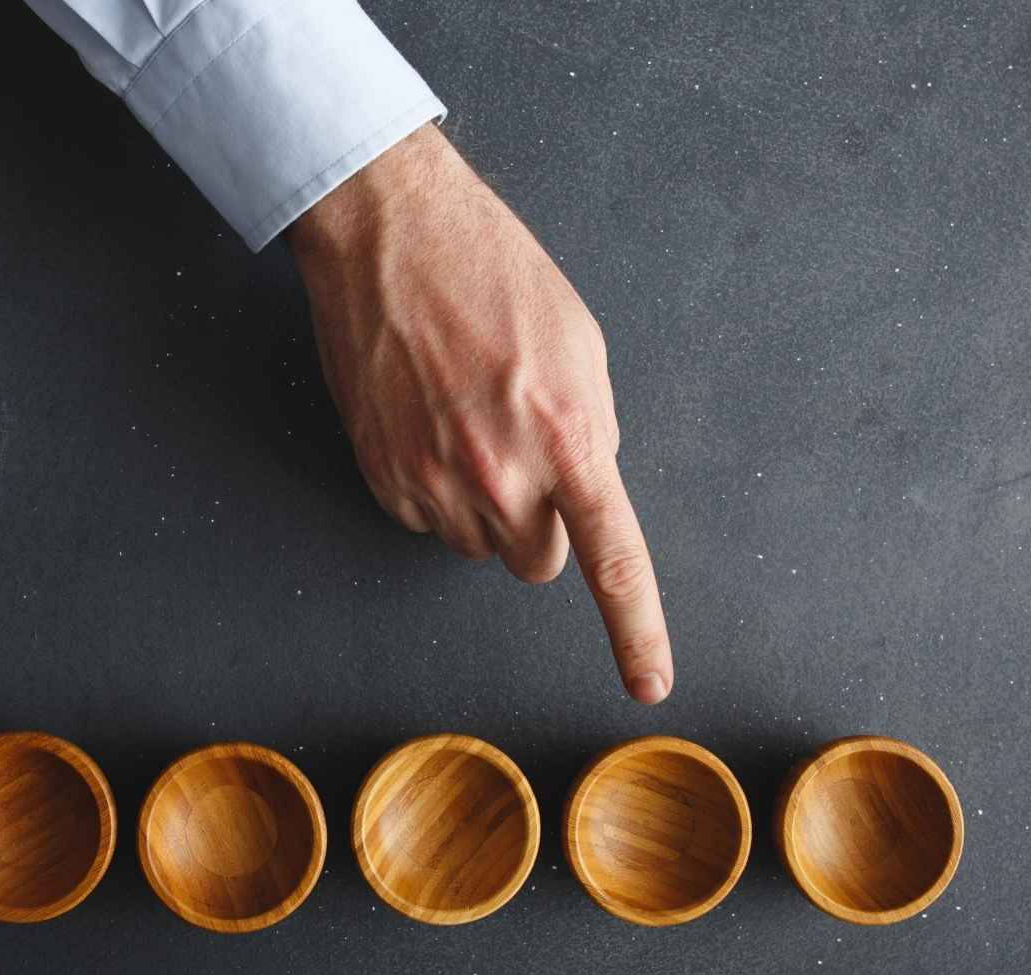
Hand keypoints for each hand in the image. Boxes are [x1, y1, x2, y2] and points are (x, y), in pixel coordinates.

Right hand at [287, 124, 673, 703]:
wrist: (390, 234)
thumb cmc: (491, 271)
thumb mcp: (579, 344)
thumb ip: (590, 429)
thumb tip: (582, 487)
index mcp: (567, 435)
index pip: (611, 559)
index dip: (636, 630)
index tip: (648, 684)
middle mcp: (499, 471)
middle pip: (534, 562)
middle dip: (539, 524)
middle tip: (521, 451)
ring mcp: (432, 479)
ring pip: (476, 544)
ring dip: (483, 505)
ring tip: (467, 420)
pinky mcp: (382, 476)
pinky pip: (423, 519)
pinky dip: (431, 486)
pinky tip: (426, 420)